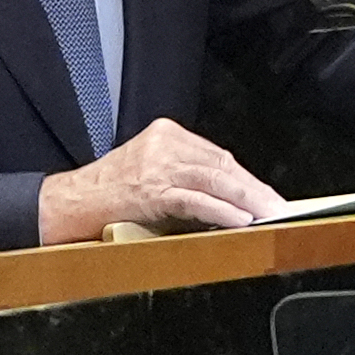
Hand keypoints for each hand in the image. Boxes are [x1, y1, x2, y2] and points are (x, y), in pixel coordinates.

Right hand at [37, 118, 287, 243]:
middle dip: (255, 190)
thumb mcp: (153, 174)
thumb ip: (189, 178)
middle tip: (281, 207)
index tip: (269, 195)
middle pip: (222, 165)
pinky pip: (195, 200)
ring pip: (214, 180)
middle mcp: (165, 143)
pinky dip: (221, 211)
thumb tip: (233, 201)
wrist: (72, 203)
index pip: (219, 156)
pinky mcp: (152, 189)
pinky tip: (241, 220)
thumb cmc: (112, 195)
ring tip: (270, 215)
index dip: (248, 179)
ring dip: (248, 201)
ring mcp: (158, 164)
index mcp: (167, 134)